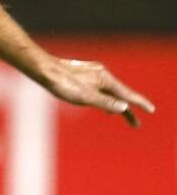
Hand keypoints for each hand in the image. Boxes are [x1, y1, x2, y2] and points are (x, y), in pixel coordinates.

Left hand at [40, 56, 154, 126]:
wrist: (43, 69)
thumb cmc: (62, 83)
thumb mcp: (84, 97)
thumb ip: (105, 102)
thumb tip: (123, 107)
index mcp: (104, 79)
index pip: (126, 94)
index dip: (139, 103)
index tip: (151, 110)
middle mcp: (101, 74)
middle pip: (119, 94)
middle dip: (127, 109)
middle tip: (135, 125)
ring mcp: (91, 73)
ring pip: (109, 91)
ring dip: (116, 104)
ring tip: (123, 115)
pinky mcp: (82, 74)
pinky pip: (100, 89)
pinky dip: (105, 98)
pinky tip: (101, 103)